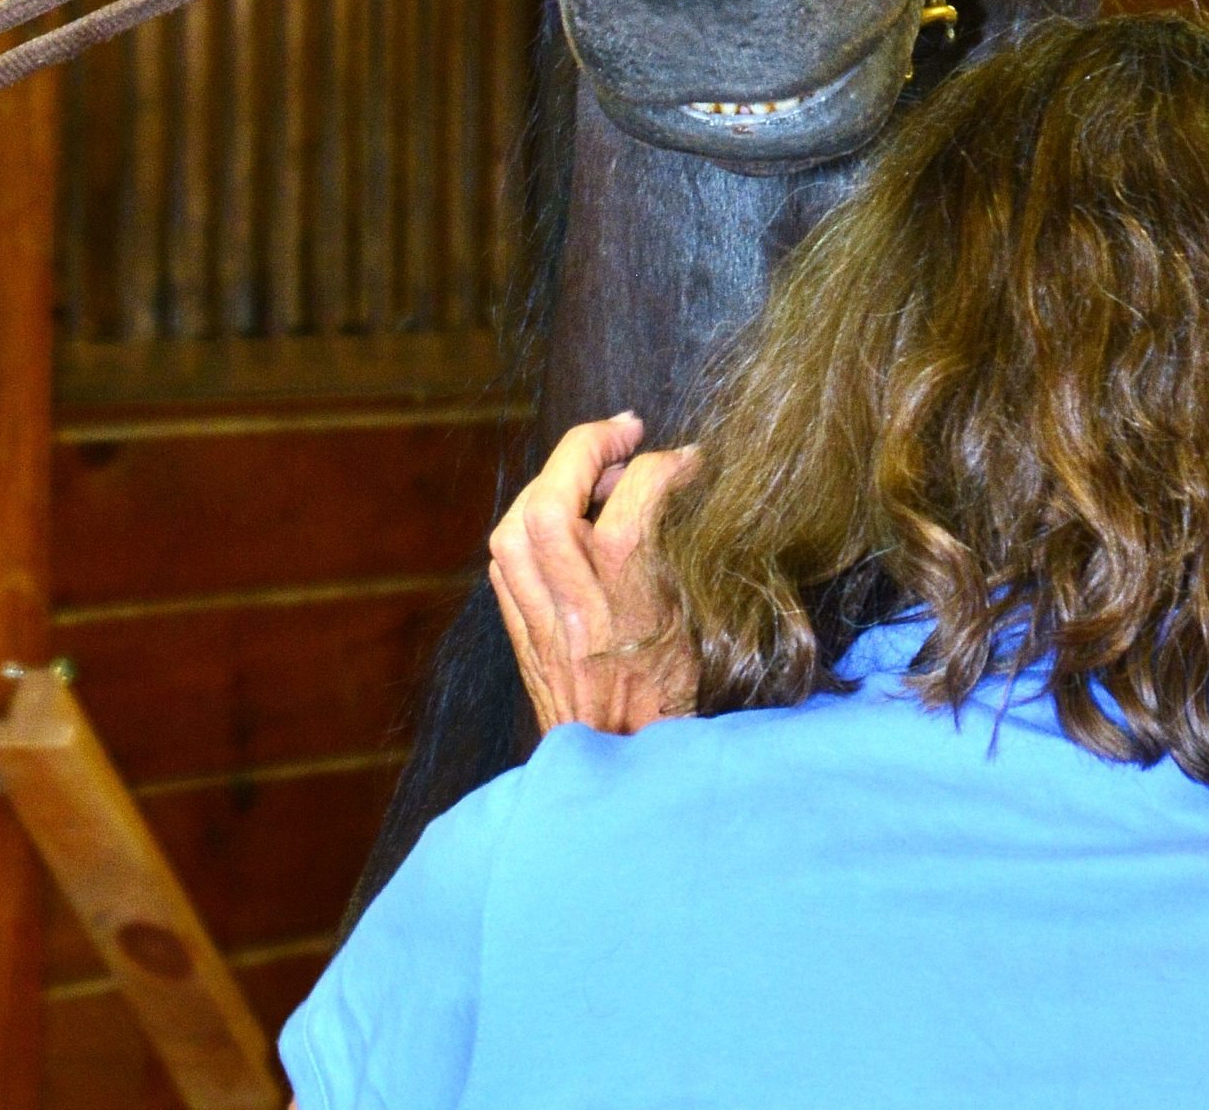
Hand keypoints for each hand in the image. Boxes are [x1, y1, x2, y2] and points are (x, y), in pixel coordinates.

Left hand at [488, 413, 697, 736]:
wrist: (630, 776)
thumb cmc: (679, 703)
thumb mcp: (702, 625)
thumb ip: (687, 555)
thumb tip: (690, 485)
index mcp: (632, 606)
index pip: (636, 498)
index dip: (666, 464)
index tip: (690, 461)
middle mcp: (577, 610)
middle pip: (552, 501)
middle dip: (586, 448)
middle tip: (624, 432)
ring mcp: (541, 624)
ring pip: (516, 526)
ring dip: (550, 482)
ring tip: (587, 470)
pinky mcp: (523, 637)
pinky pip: (506, 560)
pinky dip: (529, 523)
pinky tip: (559, 517)